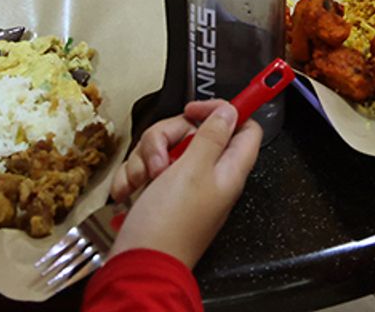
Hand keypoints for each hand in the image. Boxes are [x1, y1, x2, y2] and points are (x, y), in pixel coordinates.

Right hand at [108, 101, 261, 268]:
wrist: (138, 264)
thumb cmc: (169, 223)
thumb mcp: (193, 170)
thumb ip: (212, 136)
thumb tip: (231, 111)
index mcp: (228, 169)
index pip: (243, 127)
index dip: (222, 112)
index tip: (195, 111)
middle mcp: (208, 175)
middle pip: (193, 132)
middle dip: (167, 138)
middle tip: (162, 159)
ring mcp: (182, 184)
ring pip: (164, 147)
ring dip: (146, 158)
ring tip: (144, 181)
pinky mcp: (159, 192)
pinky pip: (146, 168)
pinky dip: (135, 176)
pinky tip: (130, 191)